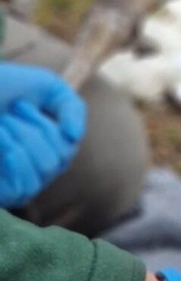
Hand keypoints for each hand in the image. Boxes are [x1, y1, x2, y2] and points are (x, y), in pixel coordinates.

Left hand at [0, 64, 86, 207]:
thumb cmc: (4, 88)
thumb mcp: (48, 88)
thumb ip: (72, 108)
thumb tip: (74, 137)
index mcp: (51, 146)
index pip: (67, 148)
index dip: (46, 126)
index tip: (19, 104)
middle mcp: (37, 169)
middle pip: (54, 162)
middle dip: (30, 131)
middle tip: (7, 115)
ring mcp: (18, 183)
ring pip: (41, 173)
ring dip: (20, 141)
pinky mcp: (4, 193)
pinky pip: (22, 187)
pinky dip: (9, 153)